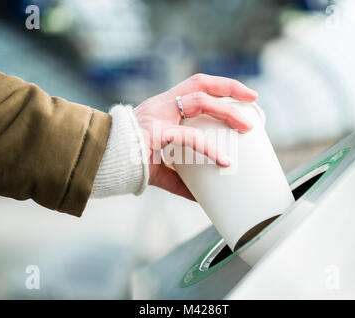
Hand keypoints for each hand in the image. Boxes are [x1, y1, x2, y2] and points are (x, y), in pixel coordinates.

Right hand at [133, 73, 257, 200]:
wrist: (101, 163)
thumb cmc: (127, 161)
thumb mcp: (160, 169)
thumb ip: (180, 180)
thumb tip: (200, 197)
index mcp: (164, 107)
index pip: (195, 86)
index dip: (219, 86)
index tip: (242, 96)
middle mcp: (162, 104)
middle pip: (200, 83)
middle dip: (229, 87)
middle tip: (253, 99)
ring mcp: (158, 115)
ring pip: (199, 100)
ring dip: (226, 111)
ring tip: (246, 126)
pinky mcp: (155, 132)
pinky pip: (186, 136)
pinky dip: (208, 147)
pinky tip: (223, 160)